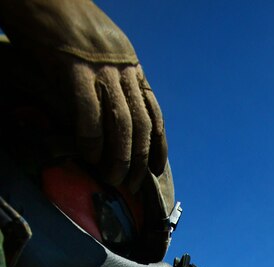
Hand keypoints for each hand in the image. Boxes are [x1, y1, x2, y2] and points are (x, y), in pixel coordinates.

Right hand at [0, 0, 167, 192]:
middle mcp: (122, 67)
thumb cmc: (62, 22)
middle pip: (141, 123)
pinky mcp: (74, 67)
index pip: (153, 111)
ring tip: (110, 178)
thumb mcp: (97, 51)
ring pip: (121, 122)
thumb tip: (109, 113)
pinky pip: (89, 111)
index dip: (158, 144)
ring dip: (119, 156)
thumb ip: (107, 79)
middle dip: (138, 160)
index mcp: (129, 65)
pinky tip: (89, 155)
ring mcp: (100, 68)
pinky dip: (92, 138)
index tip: (156, 170)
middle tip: (129, 185)